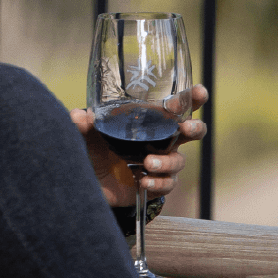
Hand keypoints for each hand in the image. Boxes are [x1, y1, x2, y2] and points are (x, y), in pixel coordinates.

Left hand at [69, 84, 208, 206]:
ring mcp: (160, 163)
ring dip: (166, 162)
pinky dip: (158, 183)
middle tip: (186, 128)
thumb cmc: (94, 150)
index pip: (175, 107)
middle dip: (195, 128)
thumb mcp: (85, 136)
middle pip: (191, 132)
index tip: (199, 92)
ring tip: (148, 163)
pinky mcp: (155, 185)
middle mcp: (159, 141)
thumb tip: (78, 115)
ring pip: (178, 161)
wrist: (89, 183)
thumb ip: (81, 125)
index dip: (191, 99)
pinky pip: (167, 184)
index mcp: (149, 122)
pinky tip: (144, 182)